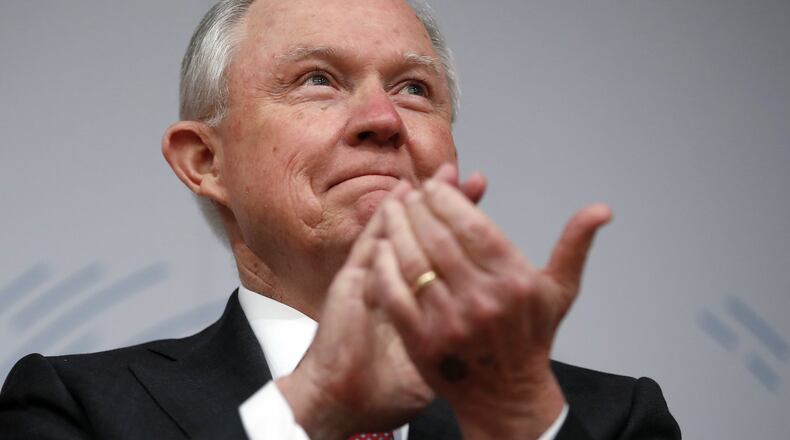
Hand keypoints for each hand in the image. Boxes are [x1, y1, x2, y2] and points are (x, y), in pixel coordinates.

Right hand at [277, 167, 486, 438]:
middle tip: (468, 176)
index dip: (467, 224)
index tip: (486, 197)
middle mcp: (399, 282)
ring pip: (398, 229)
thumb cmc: (384, 390)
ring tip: (442, 175)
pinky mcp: (353, 283)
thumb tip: (495, 334)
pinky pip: (370, 244)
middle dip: (449, 203)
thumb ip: (456, 344)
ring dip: (420, 201)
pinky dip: (384, 217)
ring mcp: (374, 278)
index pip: (449, 251)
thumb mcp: (434, 367)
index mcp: (422, 300)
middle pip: (428, 232)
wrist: (342, 403)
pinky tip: (399, 196)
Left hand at [370, 164, 611, 438]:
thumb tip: (602, 209)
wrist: (506, 396)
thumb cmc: (530, 337)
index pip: (474, 226)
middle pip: (439, 239)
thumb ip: (575, 244)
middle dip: (418, 209)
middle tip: (409, 195)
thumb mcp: (559, 290)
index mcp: (515, 281)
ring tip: (392, 212)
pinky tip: (380, 248)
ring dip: (397, 230)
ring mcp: (450, 322)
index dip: (448, 200)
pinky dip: (384, 267)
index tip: (434, 186)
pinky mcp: (422, 341)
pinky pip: (395, 294)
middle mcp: (483, 300)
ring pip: (414, 261)